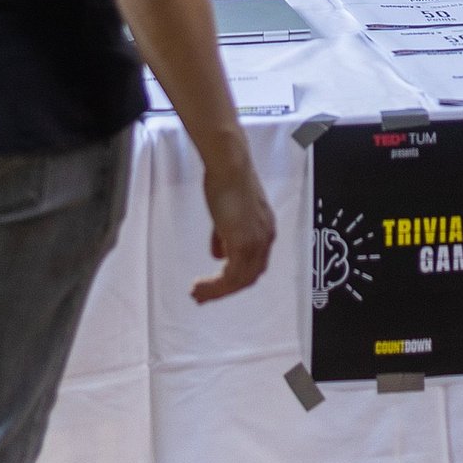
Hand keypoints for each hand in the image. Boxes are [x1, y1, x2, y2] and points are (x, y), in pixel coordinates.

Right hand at [193, 141, 276, 302]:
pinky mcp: (244, 243)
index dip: (235, 278)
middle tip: (203, 296)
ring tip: (196, 294)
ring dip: (217, 291)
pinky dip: (215, 286)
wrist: (229, 165)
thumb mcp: (227, 212)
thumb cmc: (226, 180)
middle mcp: (266, 239)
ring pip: (240, 281)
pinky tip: (200, 286)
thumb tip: (218, 255)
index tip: (215, 286)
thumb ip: (224, 236)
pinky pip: (231, 277)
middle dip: (225, 290)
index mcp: (265, 230)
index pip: (254, 264)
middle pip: (249, 277)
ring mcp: (257, 242)